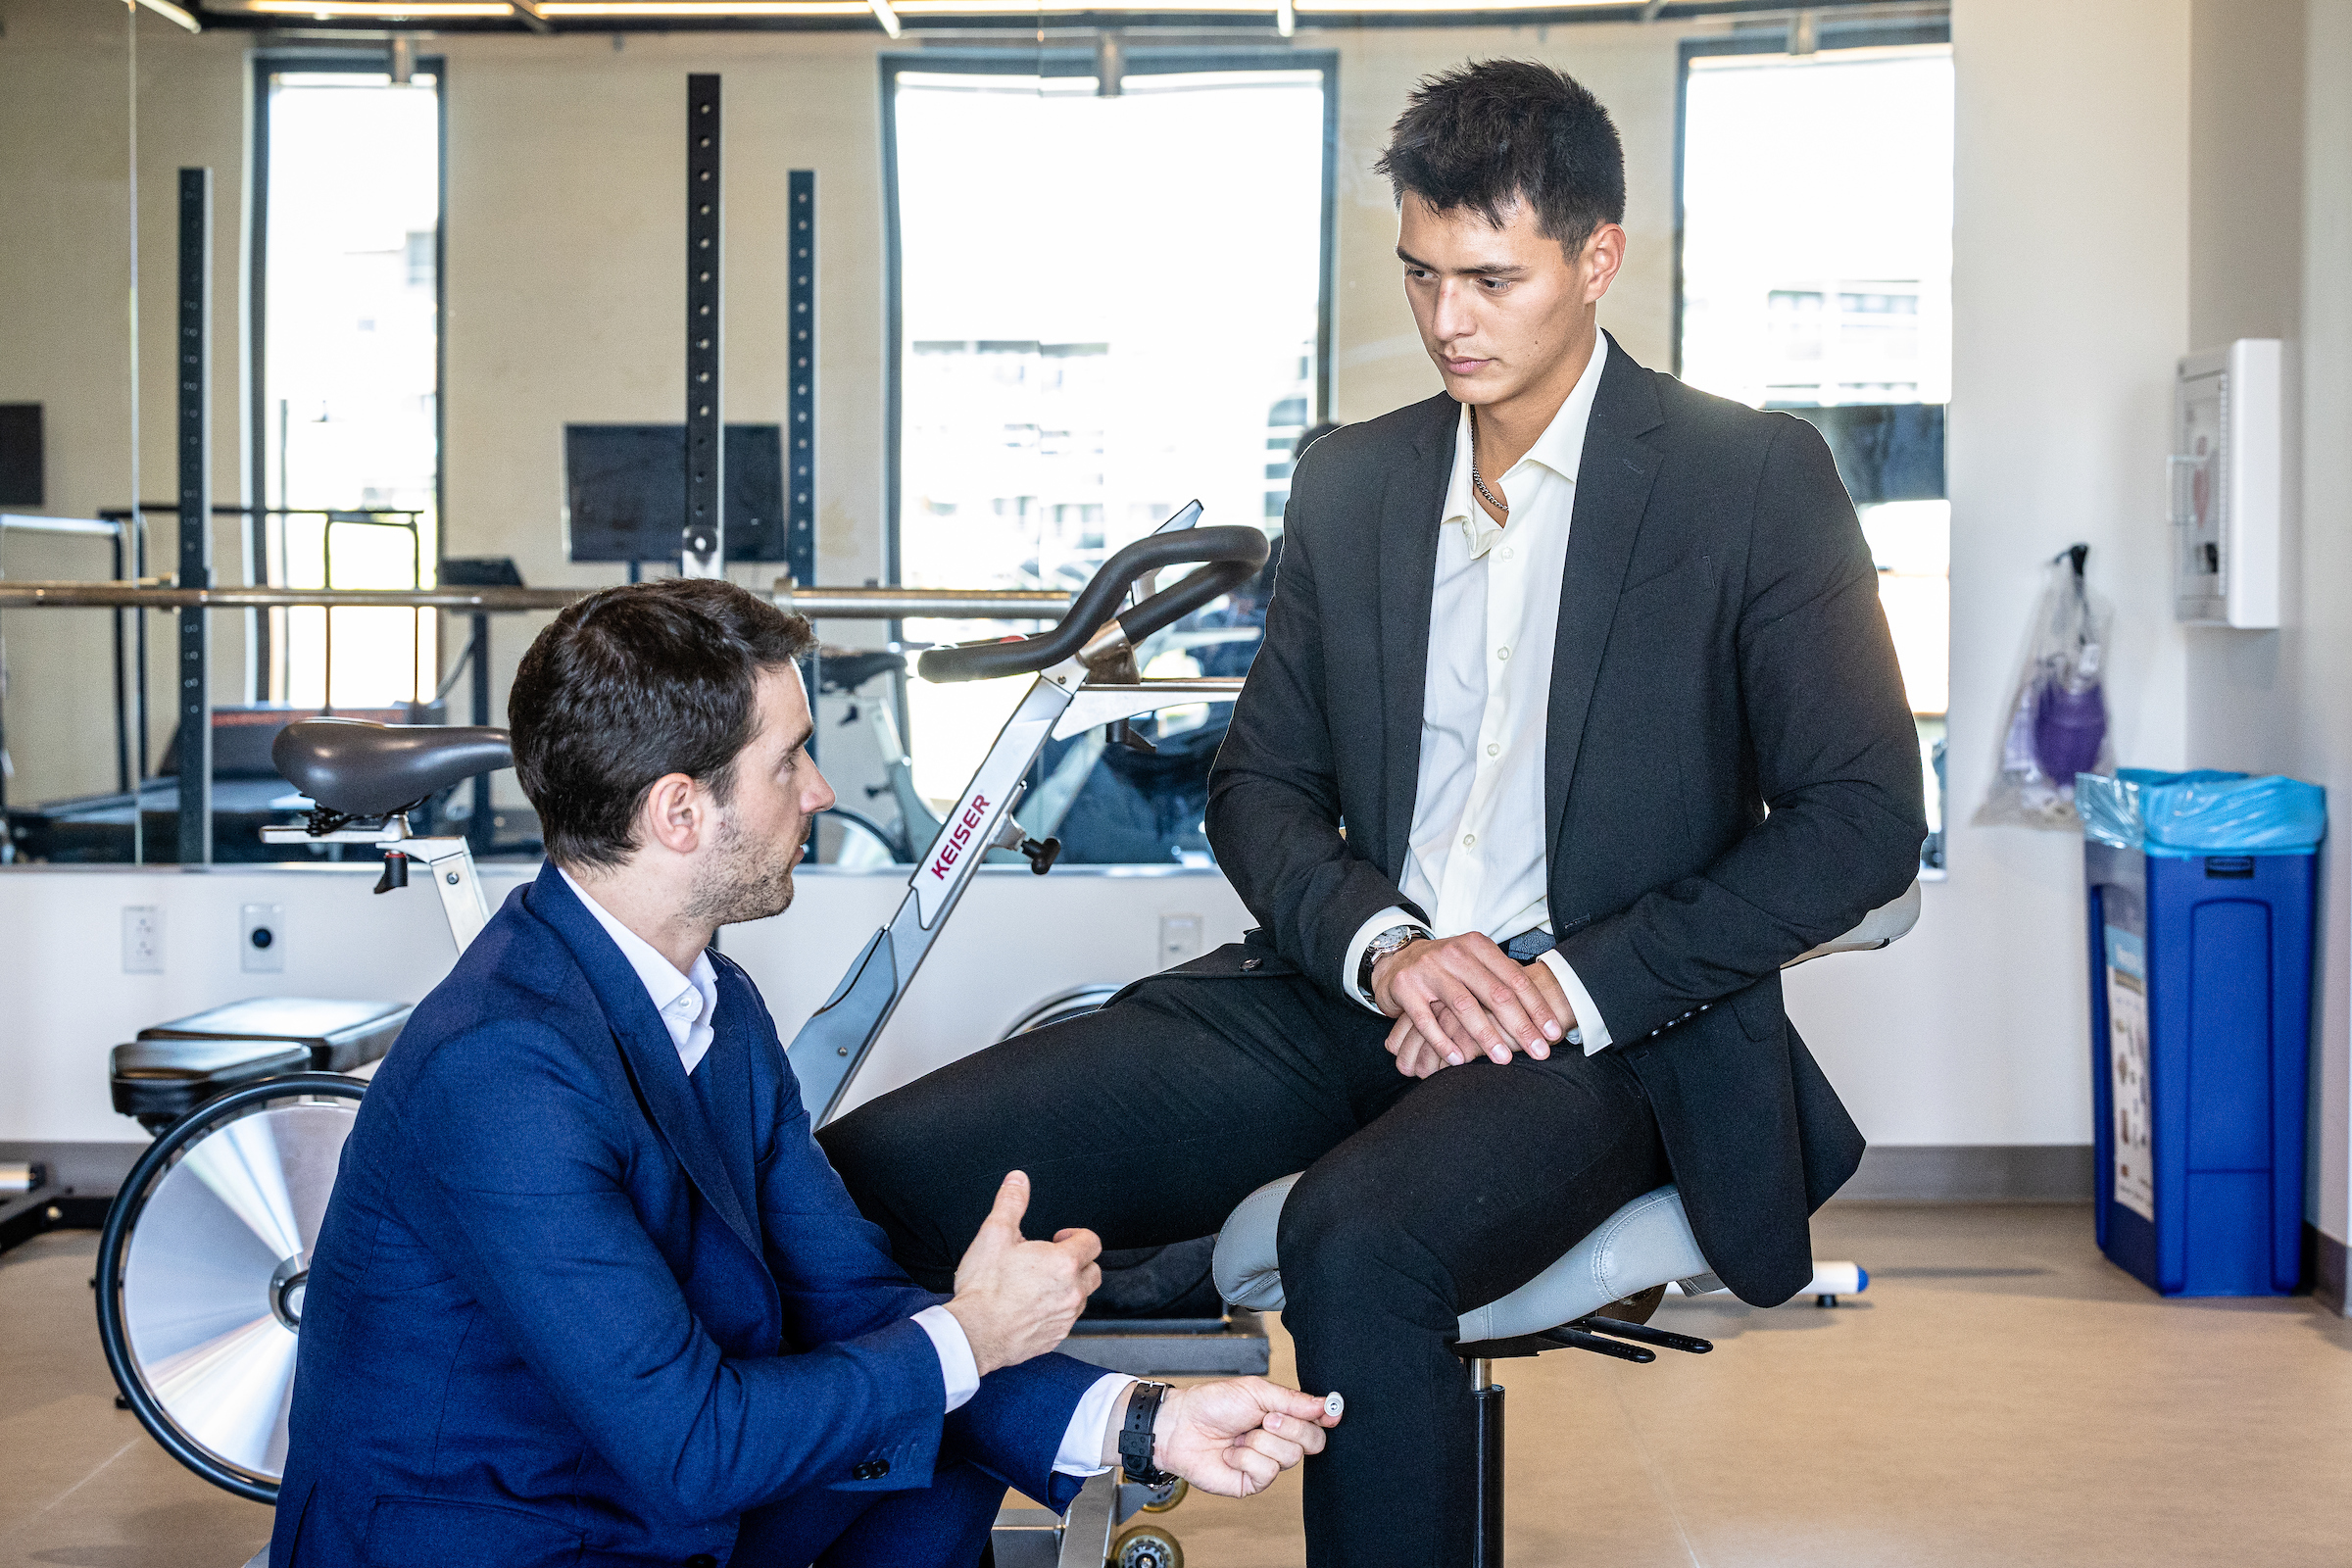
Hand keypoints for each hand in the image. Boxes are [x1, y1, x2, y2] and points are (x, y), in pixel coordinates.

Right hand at [945, 1172, 1100, 1376]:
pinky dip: (1055, 1311)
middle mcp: (1072, 1291)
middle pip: (1093, 1271)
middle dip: (1078, 1262)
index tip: (1059, 1238)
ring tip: (1041, 1283)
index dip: (1076, 1235)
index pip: (1092, 1242)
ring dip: (1068, 1287)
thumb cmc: (984, 1288)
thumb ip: (1011, 1202)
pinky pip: (1065, 1320)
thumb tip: (1018, 1180)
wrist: (973, 1333)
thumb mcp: (994, 1233)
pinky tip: (1033, 1306)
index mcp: (1063, 1263)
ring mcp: (1065, 1317)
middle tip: (1052, 1259)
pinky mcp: (1054, 1337)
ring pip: (1081, 1298)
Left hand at [1138, 1378, 1339, 1498]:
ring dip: (1261, 1442)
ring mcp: (1267, 1462)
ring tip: (1240, 1436)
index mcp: (1283, 1415)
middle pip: (1313, 1441)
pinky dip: (1246, 1459)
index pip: (1318, 1420)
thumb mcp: (1256, 1391)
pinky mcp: (1253, 1482)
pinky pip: (1267, 1473)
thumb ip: (1292, 1400)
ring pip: (1290, 1457)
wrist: (1181, 1426)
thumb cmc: (1213, 1404)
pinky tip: (1232, 1454)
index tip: (1331, 1413)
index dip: (1328, 1417)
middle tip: (1266, 1419)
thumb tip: (1324, 1404)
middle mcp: (1279, 1440)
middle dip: (1289, 1428)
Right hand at [1372, 935, 1571, 1070]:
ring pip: (1464, 1007)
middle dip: (1522, 1026)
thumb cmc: (1445, 968)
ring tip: (1505, 1060)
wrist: (1395, 959)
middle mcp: (1454, 954)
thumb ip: (1501, 979)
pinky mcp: (1405, 988)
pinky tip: (1459, 1060)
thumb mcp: (1473, 962)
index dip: (1537, 1007)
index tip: (1554, 1033)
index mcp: (1477, 946)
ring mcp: (1428, 970)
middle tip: (1540, 1052)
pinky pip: (1427, 1020)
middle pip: (1495, 994)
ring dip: (1487, 1037)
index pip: (1515, 979)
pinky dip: (1444, 1043)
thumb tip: (1544, 1011)